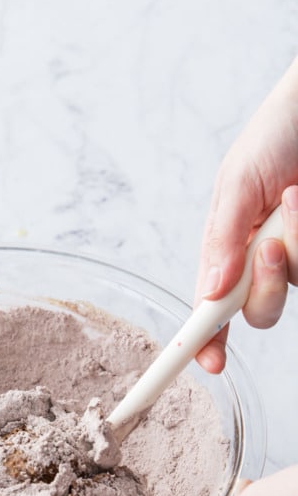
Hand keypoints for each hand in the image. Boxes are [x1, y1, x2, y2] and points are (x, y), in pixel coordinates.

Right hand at [196, 58, 297, 373]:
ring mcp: (296, 257)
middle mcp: (262, 261)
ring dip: (296, 244)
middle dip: (265, 289)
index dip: (206, 340)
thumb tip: (213, 292)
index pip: (211, 307)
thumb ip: (223, 238)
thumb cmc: (278, 132)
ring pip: (296, 285)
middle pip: (259, 311)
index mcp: (227, 250)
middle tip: (271, 248)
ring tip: (297, 196)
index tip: (210, 363)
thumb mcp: (237, 182)